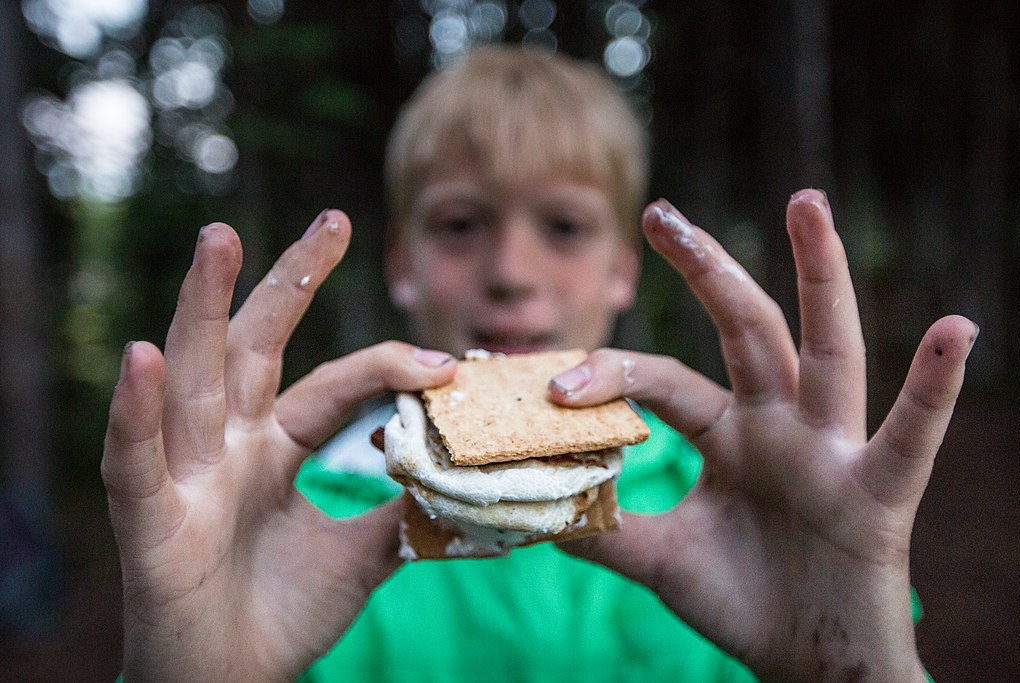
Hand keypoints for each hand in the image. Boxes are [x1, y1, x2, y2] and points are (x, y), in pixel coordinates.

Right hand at [102, 210, 455, 680]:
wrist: (233, 682)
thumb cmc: (283, 611)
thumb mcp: (364, 555)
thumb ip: (407, 513)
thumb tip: (475, 487)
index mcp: (275, 447)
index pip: (331, 384)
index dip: (384, 366)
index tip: (444, 358)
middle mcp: (228, 445)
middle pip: (256, 345)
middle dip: (288, 282)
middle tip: (333, 220)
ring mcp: (185, 475)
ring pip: (191, 378)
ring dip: (200, 308)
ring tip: (219, 241)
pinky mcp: (149, 520)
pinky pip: (136, 460)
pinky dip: (137, 411)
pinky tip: (144, 357)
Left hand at [551, 190, 974, 681]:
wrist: (807, 662)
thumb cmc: (742, 598)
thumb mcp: (659, 559)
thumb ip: (602, 531)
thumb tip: (532, 511)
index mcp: (729, 432)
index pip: (665, 379)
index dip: (612, 375)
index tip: (555, 384)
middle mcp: (781, 424)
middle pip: (744, 327)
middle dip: (707, 267)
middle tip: (660, 212)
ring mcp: (831, 450)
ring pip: (828, 350)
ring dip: (821, 277)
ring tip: (807, 204)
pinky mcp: (878, 494)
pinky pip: (909, 436)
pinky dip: (935, 389)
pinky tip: (956, 331)